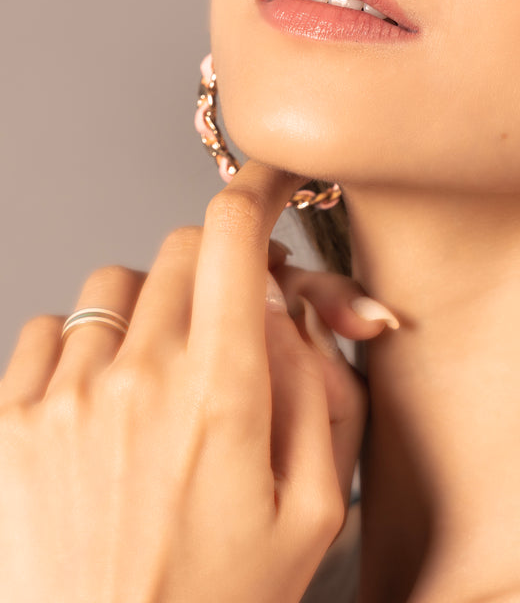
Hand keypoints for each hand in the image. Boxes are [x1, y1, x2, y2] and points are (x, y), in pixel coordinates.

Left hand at [0, 163, 387, 602]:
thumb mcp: (315, 510)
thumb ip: (316, 391)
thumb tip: (289, 312)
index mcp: (222, 390)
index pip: (233, 234)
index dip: (261, 187)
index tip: (275, 180)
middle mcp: (137, 375)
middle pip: (183, 247)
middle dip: (222, 264)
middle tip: (236, 314)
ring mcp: (63, 398)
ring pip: (118, 283)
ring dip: (155, 308)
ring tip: (167, 376)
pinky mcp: (6, 428)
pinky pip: (48, 329)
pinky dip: (86, 341)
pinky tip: (105, 398)